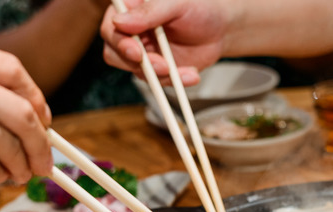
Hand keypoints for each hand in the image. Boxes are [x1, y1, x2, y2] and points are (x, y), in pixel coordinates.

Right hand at [100, 0, 223, 84]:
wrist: (221, 28)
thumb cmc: (200, 7)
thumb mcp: (176, 3)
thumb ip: (149, 11)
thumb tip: (119, 21)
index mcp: (131, 9)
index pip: (111, 27)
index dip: (119, 42)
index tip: (137, 52)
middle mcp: (132, 32)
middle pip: (114, 53)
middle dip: (138, 63)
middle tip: (162, 66)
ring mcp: (143, 52)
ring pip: (135, 71)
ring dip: (160, 75)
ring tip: (186, 71)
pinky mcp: (157, 69)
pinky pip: (157, 81)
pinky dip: (175, 81)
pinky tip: (191, 75)